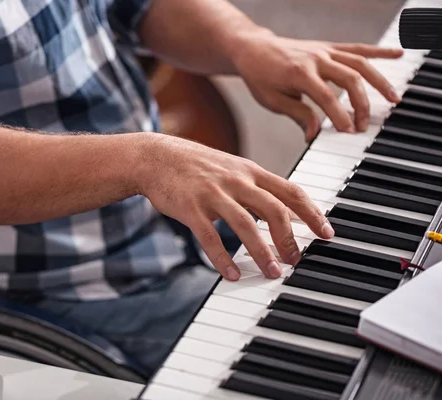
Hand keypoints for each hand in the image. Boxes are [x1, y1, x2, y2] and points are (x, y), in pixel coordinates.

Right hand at [138, 134, 334, 280]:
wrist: (156, 157)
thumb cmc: (196, 165)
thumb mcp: (231, 167)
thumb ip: (255, 187)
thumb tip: (281, 211)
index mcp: (249, 171)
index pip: (290, 191)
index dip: (312, 213)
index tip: (326, 233)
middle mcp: (236, 180)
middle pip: (274, 209)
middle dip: (290, 238)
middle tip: (296, 260)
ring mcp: (213, 194)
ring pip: (246, 225)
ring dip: (262, 252)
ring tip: (272, 273)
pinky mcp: (191, 208)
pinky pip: (210, 237)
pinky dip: (222, 258)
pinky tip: (231, 274)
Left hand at [230, 32, 402, 139]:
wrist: (253, 50)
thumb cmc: (261, 77)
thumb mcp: (273, 100)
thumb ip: (297, 115)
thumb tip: (313, 136)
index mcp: (299, 74)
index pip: (326, 97)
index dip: (340, 115)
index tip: (349, 132)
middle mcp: (316, 59)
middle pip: (349, 80)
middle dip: (361, 104)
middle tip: (364, 126)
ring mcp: (324, 51)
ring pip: (359, 63)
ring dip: (379, 81)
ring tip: (393, 99)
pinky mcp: (329, 48)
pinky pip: (357, 49)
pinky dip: (378, 52)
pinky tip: (398, 55)